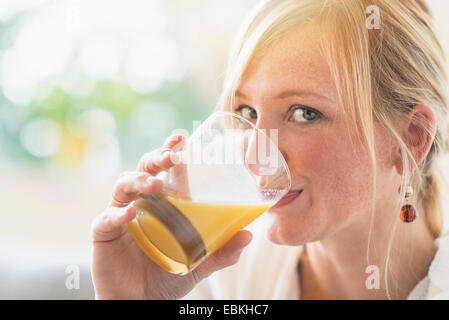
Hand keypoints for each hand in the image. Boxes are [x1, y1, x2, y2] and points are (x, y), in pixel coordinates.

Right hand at [90, 134, 252, 298]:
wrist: (140, 302)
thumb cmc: (167, 277)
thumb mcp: (198, 264)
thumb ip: (221, 252)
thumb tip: (248, 235)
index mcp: (163, 203)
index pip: (166, 170)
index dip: (171, 151)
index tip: (181, 139)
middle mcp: (141, 202)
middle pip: (144, 168)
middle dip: (157, 157)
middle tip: (172, 156)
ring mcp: (121, 215)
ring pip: (124, 185)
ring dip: (139, 180)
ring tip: (155, 185)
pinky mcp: (104, 232)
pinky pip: (107, 218)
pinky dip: (117, 214)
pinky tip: (129, 214)